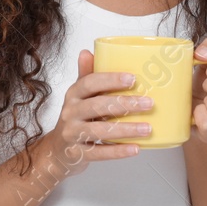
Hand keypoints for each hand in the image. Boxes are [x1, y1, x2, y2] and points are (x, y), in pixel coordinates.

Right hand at [44, 48, 157, 174]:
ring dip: (126, 129)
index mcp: (73, 94)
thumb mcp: (79, 97)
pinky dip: (118, 151)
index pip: (90, 83)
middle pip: (98, 106)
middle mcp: (70, 112)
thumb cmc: (75, 119)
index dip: (111, 80)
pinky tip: (135, 148)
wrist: (57, 151)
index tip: (133, 79)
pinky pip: (99, 152)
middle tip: (149, 104)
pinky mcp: (76, 153)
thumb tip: (88, 51)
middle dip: (125, 104)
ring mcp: (72, 134)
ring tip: (147, 128)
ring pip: (100, 131)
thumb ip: (86, 76)